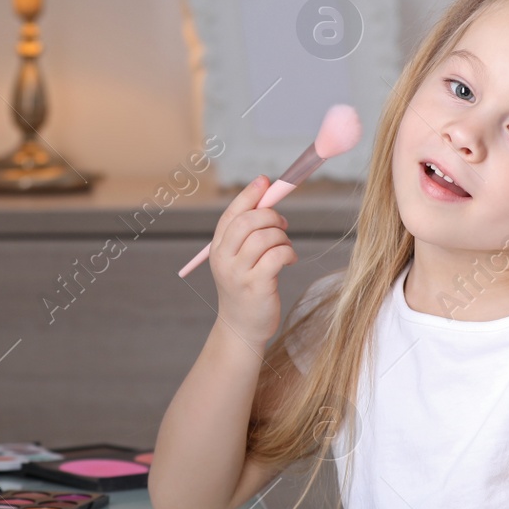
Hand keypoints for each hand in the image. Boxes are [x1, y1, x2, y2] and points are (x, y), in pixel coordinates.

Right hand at [210, 176, 296, 350]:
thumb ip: (247, 233)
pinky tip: (289, 260)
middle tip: (283, 224)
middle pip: (249, 221)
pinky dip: (289, 253)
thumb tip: (266, 196)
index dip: (249, 194)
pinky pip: (278, 256)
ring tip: (285, 247)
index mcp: (218, 249)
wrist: (242, 328)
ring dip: (283, 237)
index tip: (265, 181)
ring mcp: (239, 274)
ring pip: (265, 237)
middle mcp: (224, 259)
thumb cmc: (246, 287)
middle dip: (271, 216)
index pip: (231, 214)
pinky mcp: (257, 286)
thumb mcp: (239, 259)